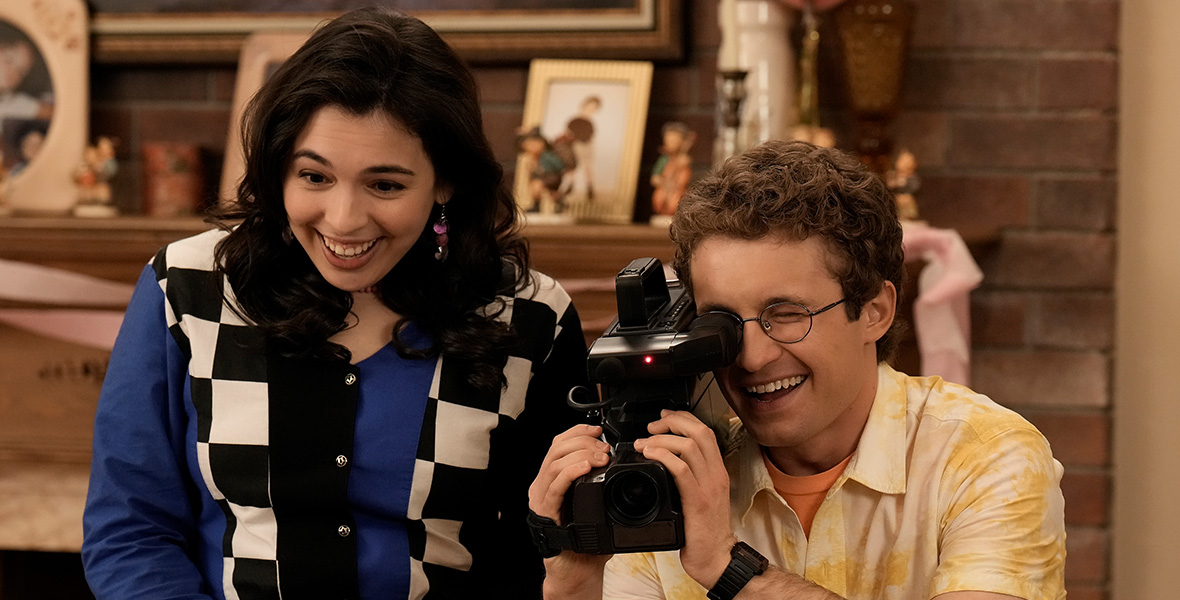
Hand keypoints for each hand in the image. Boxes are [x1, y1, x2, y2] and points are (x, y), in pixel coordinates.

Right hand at [528, 424, 612, 597]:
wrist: (577, 570)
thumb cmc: (587, 542)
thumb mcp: (596, 504)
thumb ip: (600, 482)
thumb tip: (616, 461)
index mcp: (553, 480)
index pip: (559, 444)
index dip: (578, 431)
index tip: (598, 430)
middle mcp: (543, 485)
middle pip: (557, 448)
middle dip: (582, 441)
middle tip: (604, 448)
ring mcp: (541, 498)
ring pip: (555, 463)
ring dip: (580, 454)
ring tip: (601, 457)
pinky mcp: (544, 512)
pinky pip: (554, 486)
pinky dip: (570, 472)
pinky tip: (585, 468)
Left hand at [633, 410, 736, 589]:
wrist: (716, 558)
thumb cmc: (705, 531)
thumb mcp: (701, 496)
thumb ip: (690, 476)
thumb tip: (667, 459)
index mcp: (716, 471)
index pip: (704, 431)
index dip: (683, 418)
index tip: (664, 417)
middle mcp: (716, 474)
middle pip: (699, 431)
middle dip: (672, 422)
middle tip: (652, 427)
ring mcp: (708, 487)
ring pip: (689, 446)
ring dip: (662, 439)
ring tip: (645, 443)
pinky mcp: (698, 501)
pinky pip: (681, 470)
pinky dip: (663, 457)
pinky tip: (650, 456)